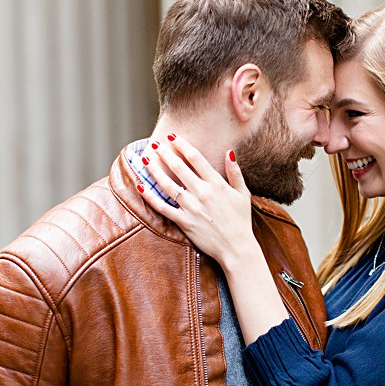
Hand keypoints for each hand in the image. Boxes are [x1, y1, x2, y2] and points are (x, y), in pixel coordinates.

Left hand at [137, 136, 255, 266]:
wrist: (236, 247)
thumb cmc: (241, 220)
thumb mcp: (243, 193)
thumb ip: (235, 172)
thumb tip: (229, 152)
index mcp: (217, 184)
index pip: (196, 159)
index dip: (182, 146)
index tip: (173, 137)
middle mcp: (202, 193)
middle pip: (178, 168)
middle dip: (165, 154)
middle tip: (155, 144)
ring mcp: (191, 208)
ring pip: (167, 185)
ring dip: (155, 170)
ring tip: (145, 159)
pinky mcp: (183, 222)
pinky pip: (162, 207)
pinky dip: (150, 197)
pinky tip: (141, 186)